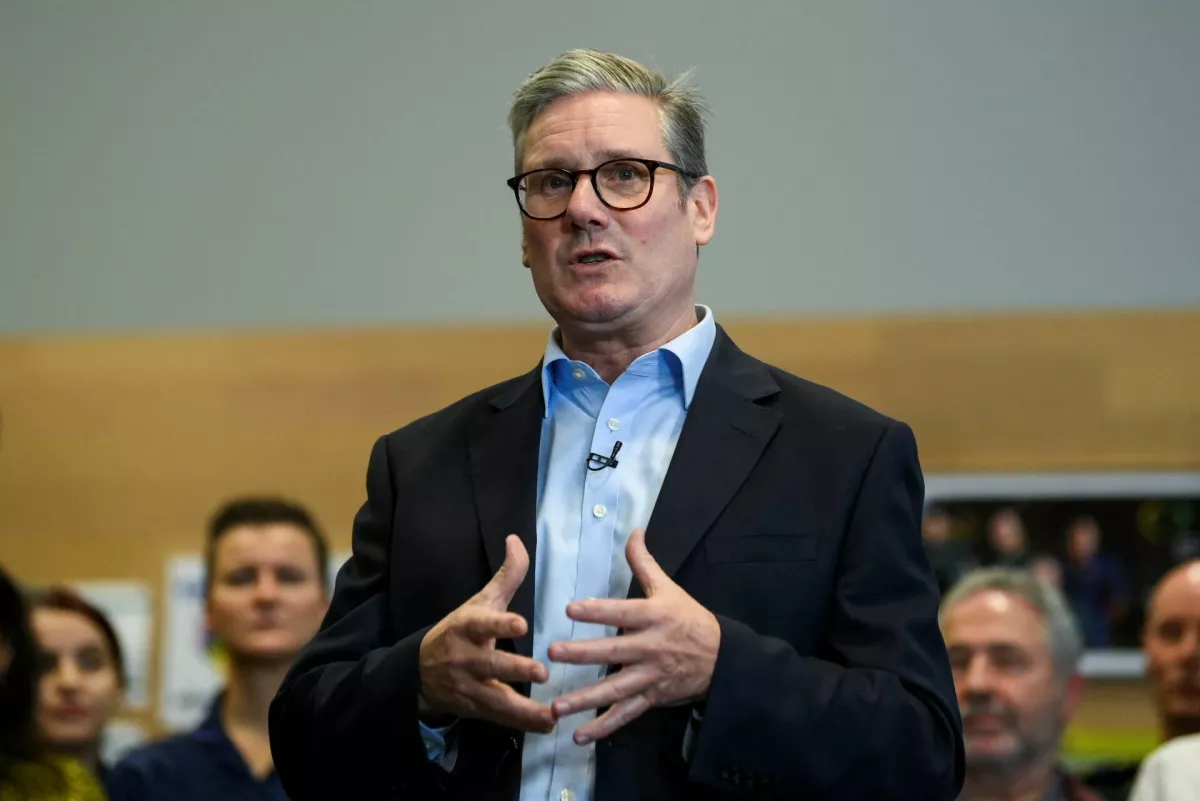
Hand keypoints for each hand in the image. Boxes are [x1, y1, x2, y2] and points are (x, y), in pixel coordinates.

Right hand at [418, 535, 554, 732]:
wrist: (421, 671)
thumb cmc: (462, 631)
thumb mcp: (480, 602)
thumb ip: (506, 575)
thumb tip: (516, 539)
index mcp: (468, 626)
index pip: (482, 623)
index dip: (500, 623)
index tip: (521, 622)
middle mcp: (466, 658)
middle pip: (490, 664)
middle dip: (514, 668)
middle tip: (541, 672)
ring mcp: (469, 686)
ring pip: (496, 698)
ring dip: (523, 707)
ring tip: (551, 713)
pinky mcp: (476, 707)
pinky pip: (500, 717)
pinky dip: (523, 723)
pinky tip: (547, 724)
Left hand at [548, 528, 720, 744]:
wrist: (722, 657)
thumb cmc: (689, 619)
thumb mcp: (669, 588)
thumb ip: (644, 563)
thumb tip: (633, 530)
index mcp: (653, 617)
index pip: (621, 612)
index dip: (597, 610)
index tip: (570, 609)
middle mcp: (650, 647)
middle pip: (612, 651)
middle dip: (582, 654)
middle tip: (553, 653)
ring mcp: (650, 676)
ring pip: (615, 689)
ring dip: (585, 700)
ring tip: (556, 705)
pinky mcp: (652, 698)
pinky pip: (626, 714)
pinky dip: (603, 727)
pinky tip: (579, 735)